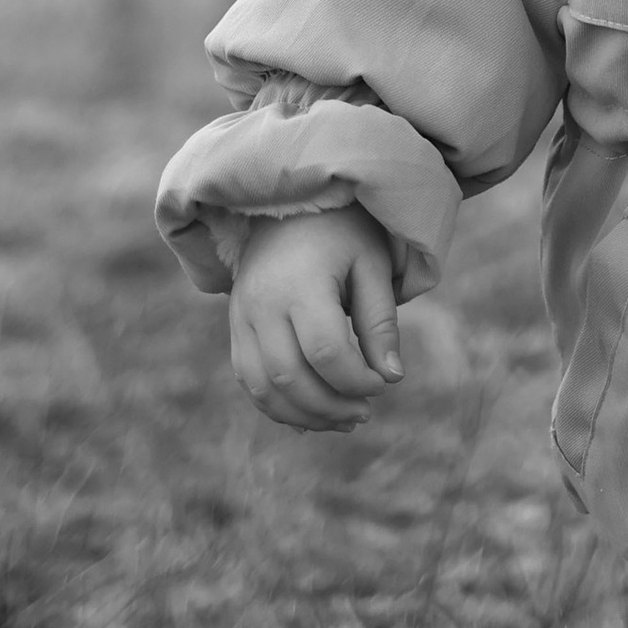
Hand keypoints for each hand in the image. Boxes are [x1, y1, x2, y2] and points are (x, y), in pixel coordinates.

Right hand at [227, 206, 403, 432]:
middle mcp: (260, 303)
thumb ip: (380, 322)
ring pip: (264, 389)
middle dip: (331, 406)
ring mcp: (240, 317)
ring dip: (305, 415)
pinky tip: (312, 415)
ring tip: (343, 420)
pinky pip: (249, 382)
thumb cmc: (341, 234)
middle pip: (291, 377)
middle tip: (365, 412)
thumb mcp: (371, 266)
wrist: (289, 207)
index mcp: (299, 282)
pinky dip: (279, 407)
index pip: (326, 351)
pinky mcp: (234, 329)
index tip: (383, 384)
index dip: (356, 380)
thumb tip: (392, 378)